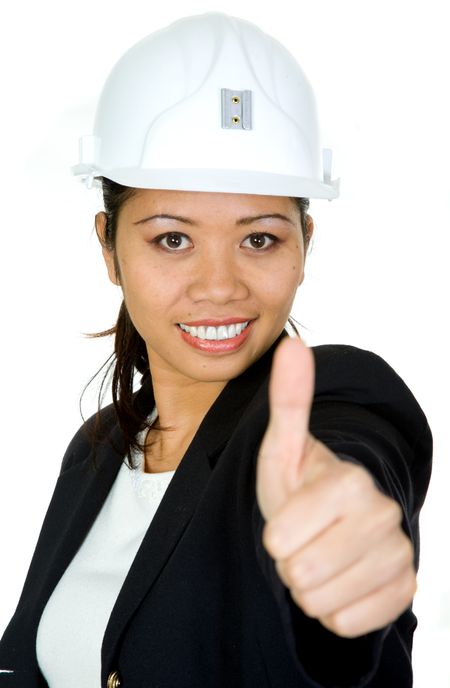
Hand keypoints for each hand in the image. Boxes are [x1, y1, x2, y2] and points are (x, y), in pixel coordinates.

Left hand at [255, 337, 416, 637]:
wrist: (332, 524)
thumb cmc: (300, 486)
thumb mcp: (282, 448)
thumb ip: (288, 401)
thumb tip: (293, 345)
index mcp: (350, 481)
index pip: (280, 541)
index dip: (274, 536)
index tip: (289, 517)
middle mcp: (383, 515)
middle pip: (301, 574)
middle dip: (291, 561)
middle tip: (304, 538)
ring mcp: (399, 554)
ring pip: (322, 603)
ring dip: (310, 586)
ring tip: (320, 555)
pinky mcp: (405, 589)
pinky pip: (347, 623)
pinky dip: (334, 608)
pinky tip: (341, 578)